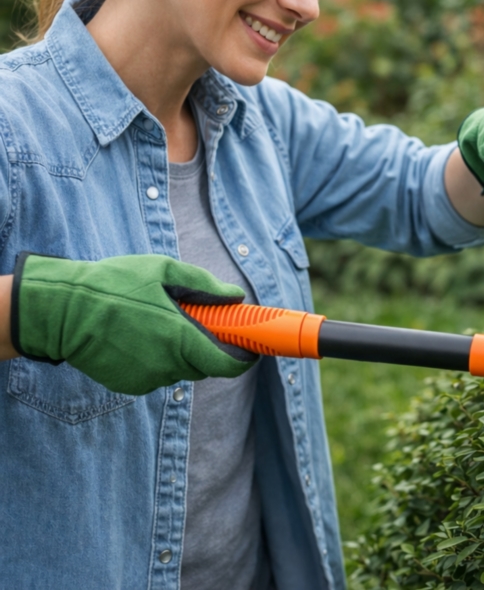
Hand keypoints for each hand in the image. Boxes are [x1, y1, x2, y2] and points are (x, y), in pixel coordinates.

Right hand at [11, 253, 256, 394]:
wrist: (60, 310)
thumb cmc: (113, 285)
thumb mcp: (163, 271)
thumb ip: (204, 286)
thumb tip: (235, 296)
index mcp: (180, 337)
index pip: (226, 364)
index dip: (243, 359)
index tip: (250, 349)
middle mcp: (166, 364)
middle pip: (204, 366)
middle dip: (208, 347)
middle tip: (199, 321)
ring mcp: (146, 378)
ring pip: (179, 369)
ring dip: (180, 352)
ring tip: (159, 322)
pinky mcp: (127, 385)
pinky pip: (155, 374)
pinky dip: (157, 359)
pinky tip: (139, 336)